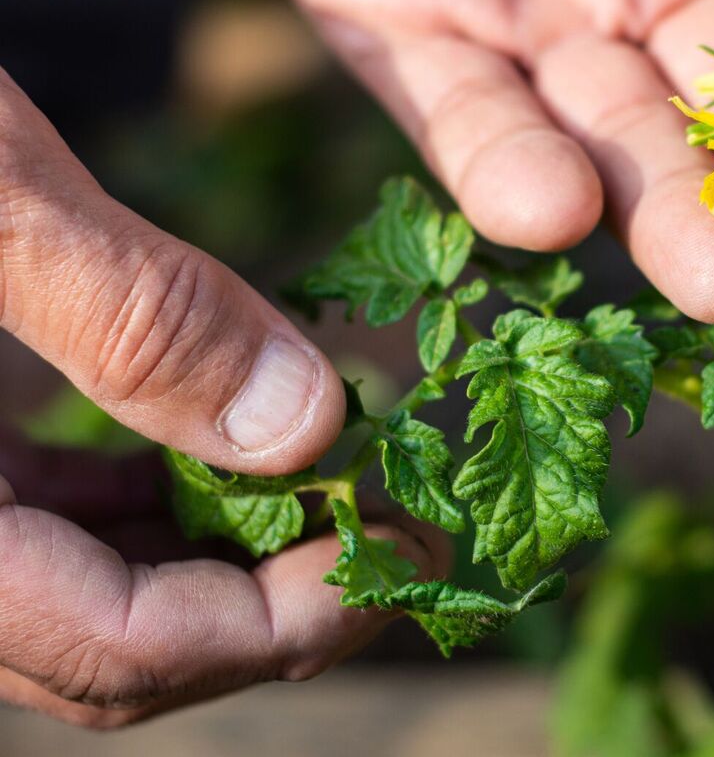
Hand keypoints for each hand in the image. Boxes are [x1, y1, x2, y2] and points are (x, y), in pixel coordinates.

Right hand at [0, 70, 437, 724]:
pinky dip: (153, 501)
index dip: (281, 622)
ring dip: (227, 552)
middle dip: (276, 598)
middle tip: (403, 523)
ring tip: (345, 484)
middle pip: (115, 648)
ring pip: (87, 595)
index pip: (118, 652)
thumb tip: (313, 429)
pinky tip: (226, 447)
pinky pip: (47, 527)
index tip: (406, 546)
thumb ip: (136, 320)